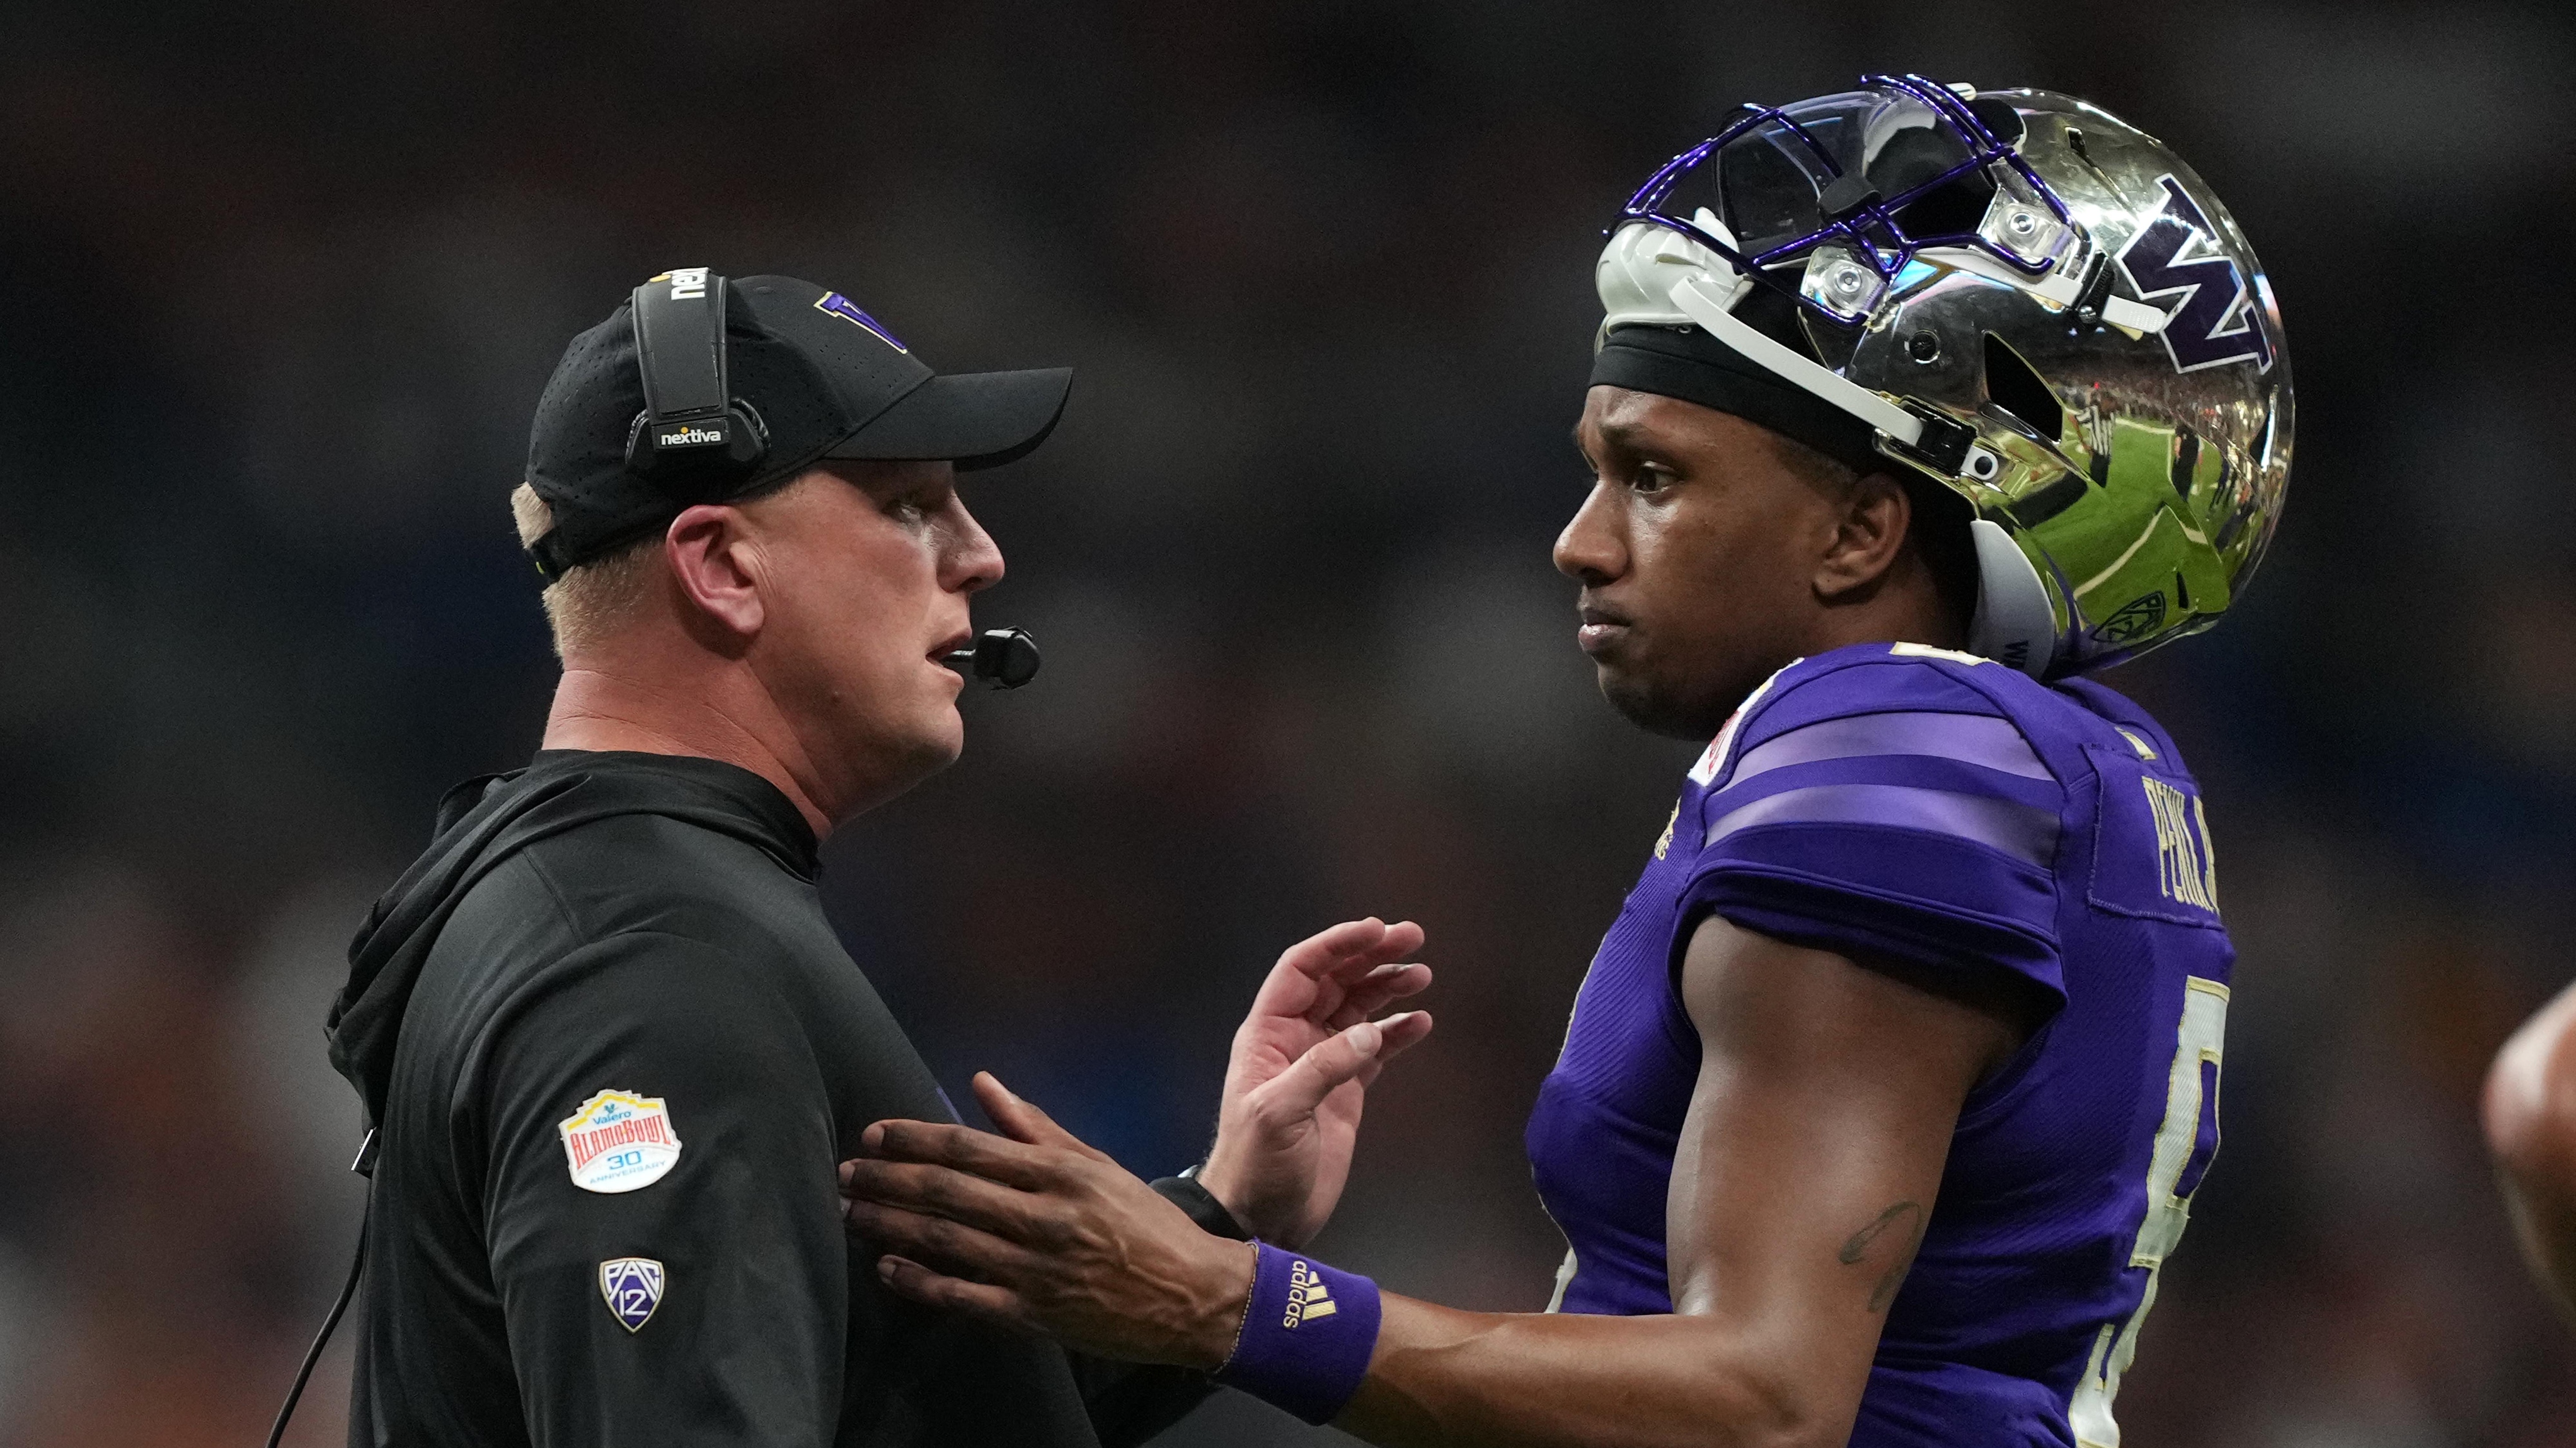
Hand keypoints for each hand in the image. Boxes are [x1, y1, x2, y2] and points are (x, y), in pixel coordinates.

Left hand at [841, 1073, 1255, 1368]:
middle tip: (846, 1173)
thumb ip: (1034, 1126)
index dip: (914, 1139)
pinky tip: (889, 1266)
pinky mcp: (1033, 1316)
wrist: (1194, 1296)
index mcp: (1060, 1173)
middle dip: (888, 1179)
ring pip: (947, 1240)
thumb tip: (981, 1084)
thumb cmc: (1144, 1224)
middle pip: (948, 1192)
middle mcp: (1044, 1217)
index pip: (970, 1147)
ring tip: (854, 1212)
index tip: (874, 1134)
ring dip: (892, 1224)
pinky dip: (919, 1281)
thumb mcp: (1097, 1164)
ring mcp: (1036, 1269)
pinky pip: (962, 1296)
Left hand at [1197, 918, 1433, 1246]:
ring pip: (1358, 1010)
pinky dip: (1398, 1033)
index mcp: (1268, 1034)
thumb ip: (1322, 1068)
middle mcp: (1295, 1039)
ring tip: (1422, 974)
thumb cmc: (1255, 1163)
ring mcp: (1322, 1063)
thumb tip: (1369, 1033)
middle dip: (1371, 955)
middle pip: (1335, 981)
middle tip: (1413, 938)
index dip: (1337, 945)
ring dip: (1388, 988)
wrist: (1261, 1217)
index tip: (1376, 929)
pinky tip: (1421, 1022)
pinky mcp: (1345, 1092)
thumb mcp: (1279, 1112)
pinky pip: (1375, 1050)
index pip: (1302, 970)